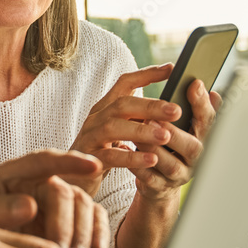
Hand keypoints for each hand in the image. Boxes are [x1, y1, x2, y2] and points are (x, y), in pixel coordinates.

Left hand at [0, 150, 110, 247]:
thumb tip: (29, 205)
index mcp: (12, 175)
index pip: (42, 161)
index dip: (69, 161)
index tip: (93, 167)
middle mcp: (38, 181)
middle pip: (65, 193)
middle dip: (66, 225)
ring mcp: (58, 199)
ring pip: (84, 205)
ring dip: (84, 234)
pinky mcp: (73, 217)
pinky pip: (95, 217)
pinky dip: (99, 232)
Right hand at [70, 64, 182, 191]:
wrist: (71, 179)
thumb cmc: (101, 153)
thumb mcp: (117, 131)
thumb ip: (135, 118)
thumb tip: (168, 108)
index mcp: (105, 108)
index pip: (125, 83)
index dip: (147, 74)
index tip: (172, 68)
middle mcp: (95, 119)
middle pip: (121, 104)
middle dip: (150, 105)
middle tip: (176, 110)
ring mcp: (90, 138)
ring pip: (113, 127)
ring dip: (141, 130)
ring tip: (165, 136)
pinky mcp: (88, 160)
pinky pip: (110, 157)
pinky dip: (132, 158)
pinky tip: (151, 160)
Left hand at [132, 79, 221, 201]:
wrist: (160, 181)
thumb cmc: (173, 146)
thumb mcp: (187, 129)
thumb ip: (197, 111)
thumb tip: (212, 93)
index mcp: (203, 141)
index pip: (209, 122)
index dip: (203, 104)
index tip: (194, 84)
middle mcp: (195, 160)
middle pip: (192, 147)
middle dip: (174, 132)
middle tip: (154, 117)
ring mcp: (178, 176)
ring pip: (170, 164)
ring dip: (153, 147)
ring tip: (137, 133)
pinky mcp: (160, 187)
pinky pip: (150, 178)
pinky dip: (138, 165)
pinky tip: (127, 149)